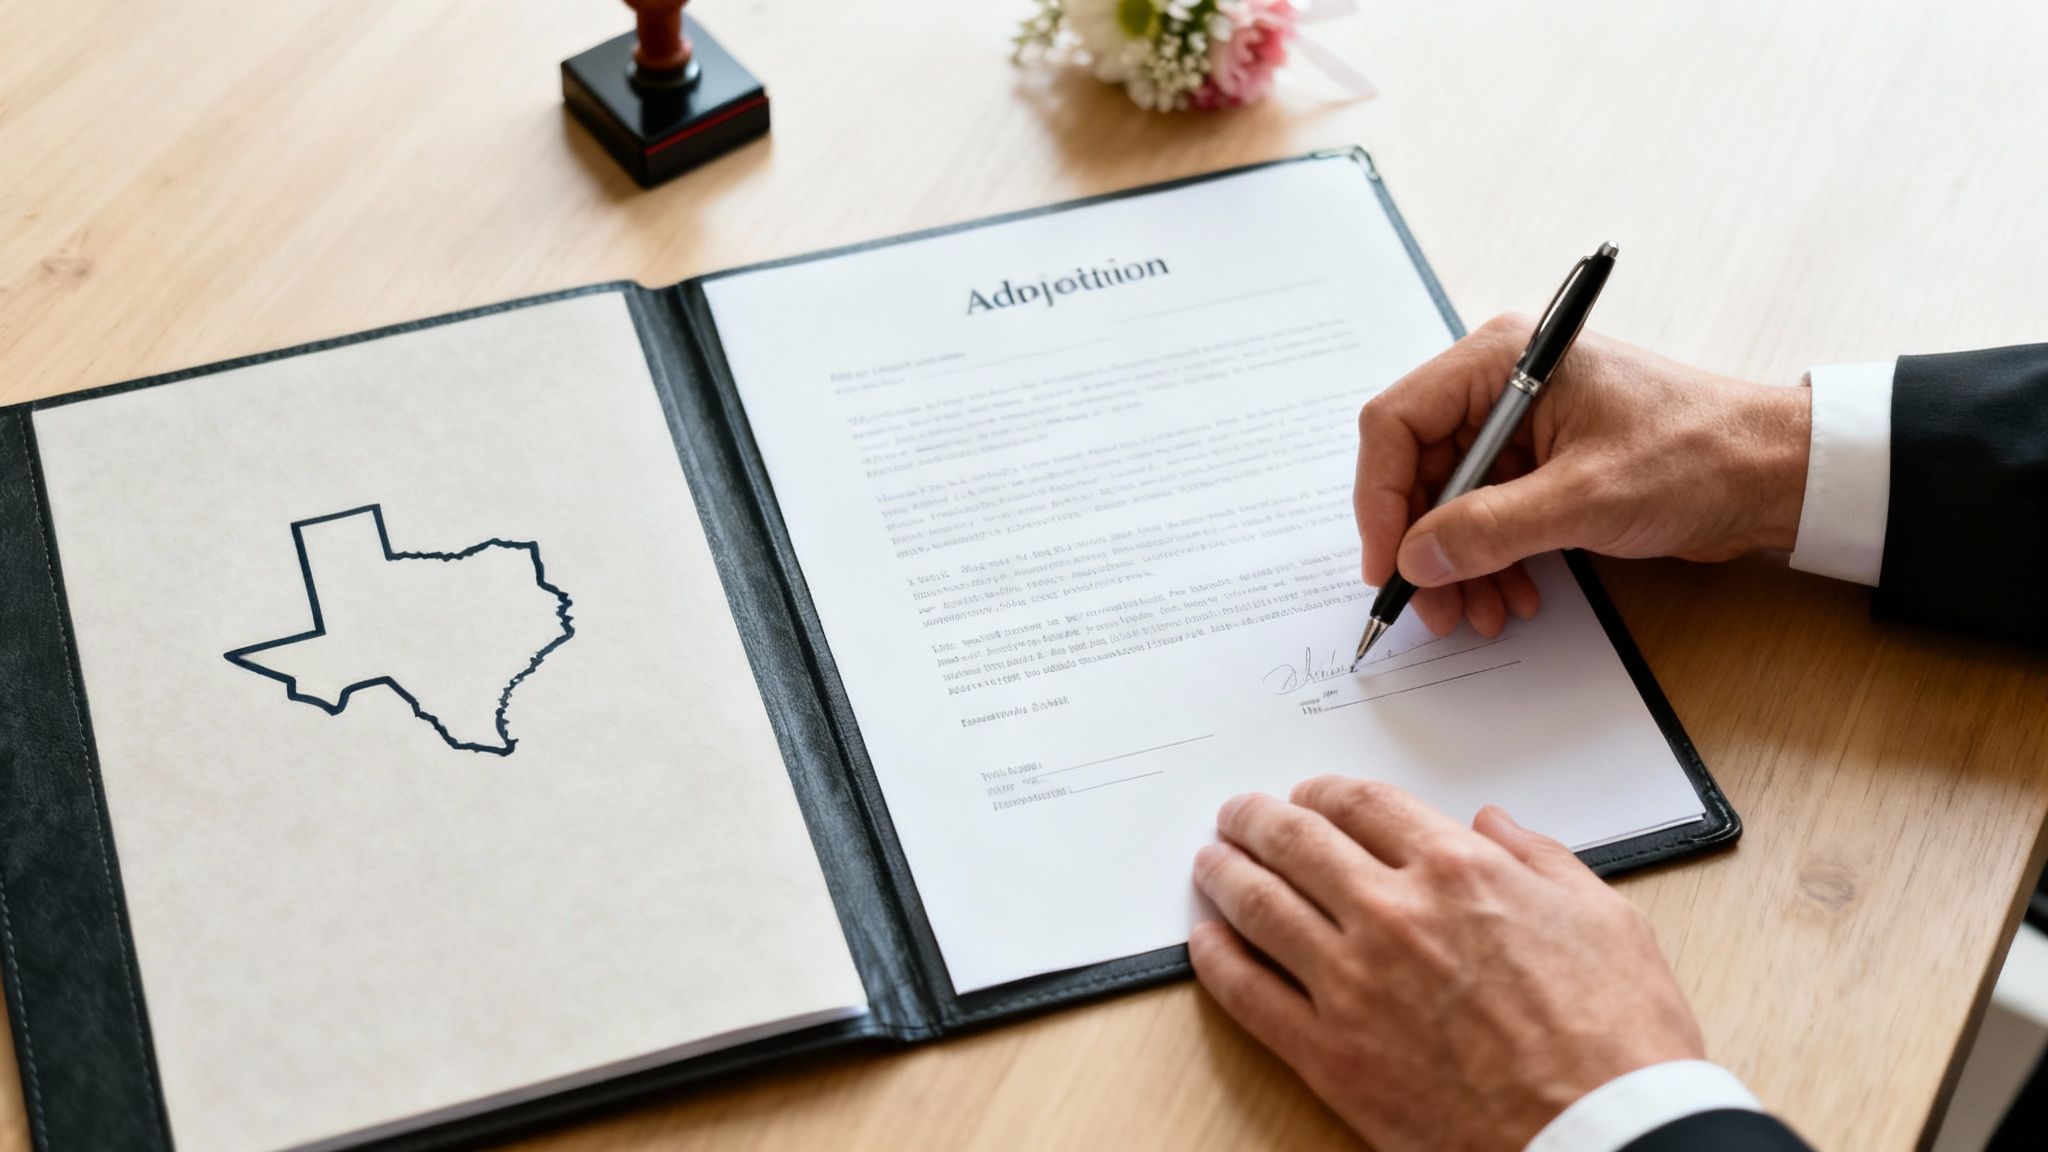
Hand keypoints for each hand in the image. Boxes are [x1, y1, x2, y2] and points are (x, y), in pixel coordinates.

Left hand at [1189, 779, 1705, 1151]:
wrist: (1604, 1138)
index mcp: (1458, 872)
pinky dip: (1217, 960)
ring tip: (1210, 863)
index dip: (1324, 792)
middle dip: (1257, 820)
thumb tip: (1494, 823)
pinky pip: (1249, 995)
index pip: (1362, 805)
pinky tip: (1205, 942)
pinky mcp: (1330, 1055)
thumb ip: (1540, 857)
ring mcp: (1353, 986)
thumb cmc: (1617, 1039)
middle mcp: (1393, 915)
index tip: (1309, 796)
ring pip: (1259, 906)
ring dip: (1224, 874)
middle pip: (1296, 843)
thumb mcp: (1604, 917)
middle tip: (1238, 815)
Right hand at [1355, 314, 1811, 635]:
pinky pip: (1489, 515)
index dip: (1380, 497)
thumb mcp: (1583, 498)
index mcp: (1501, 361)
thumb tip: (1415, 558)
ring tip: (1475, 614)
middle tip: (1430, 605)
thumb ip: (1489, 529)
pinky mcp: (1545, 465)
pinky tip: (1509, 596)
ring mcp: (1522, 428)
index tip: (1387, 561)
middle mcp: (1501, 386)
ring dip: (1457, 563)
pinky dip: (1490, 560)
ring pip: (1450, 501)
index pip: (1397, 422)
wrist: (1777, 474)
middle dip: (1422, 543)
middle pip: (1418, 467)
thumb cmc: (1697, 455)